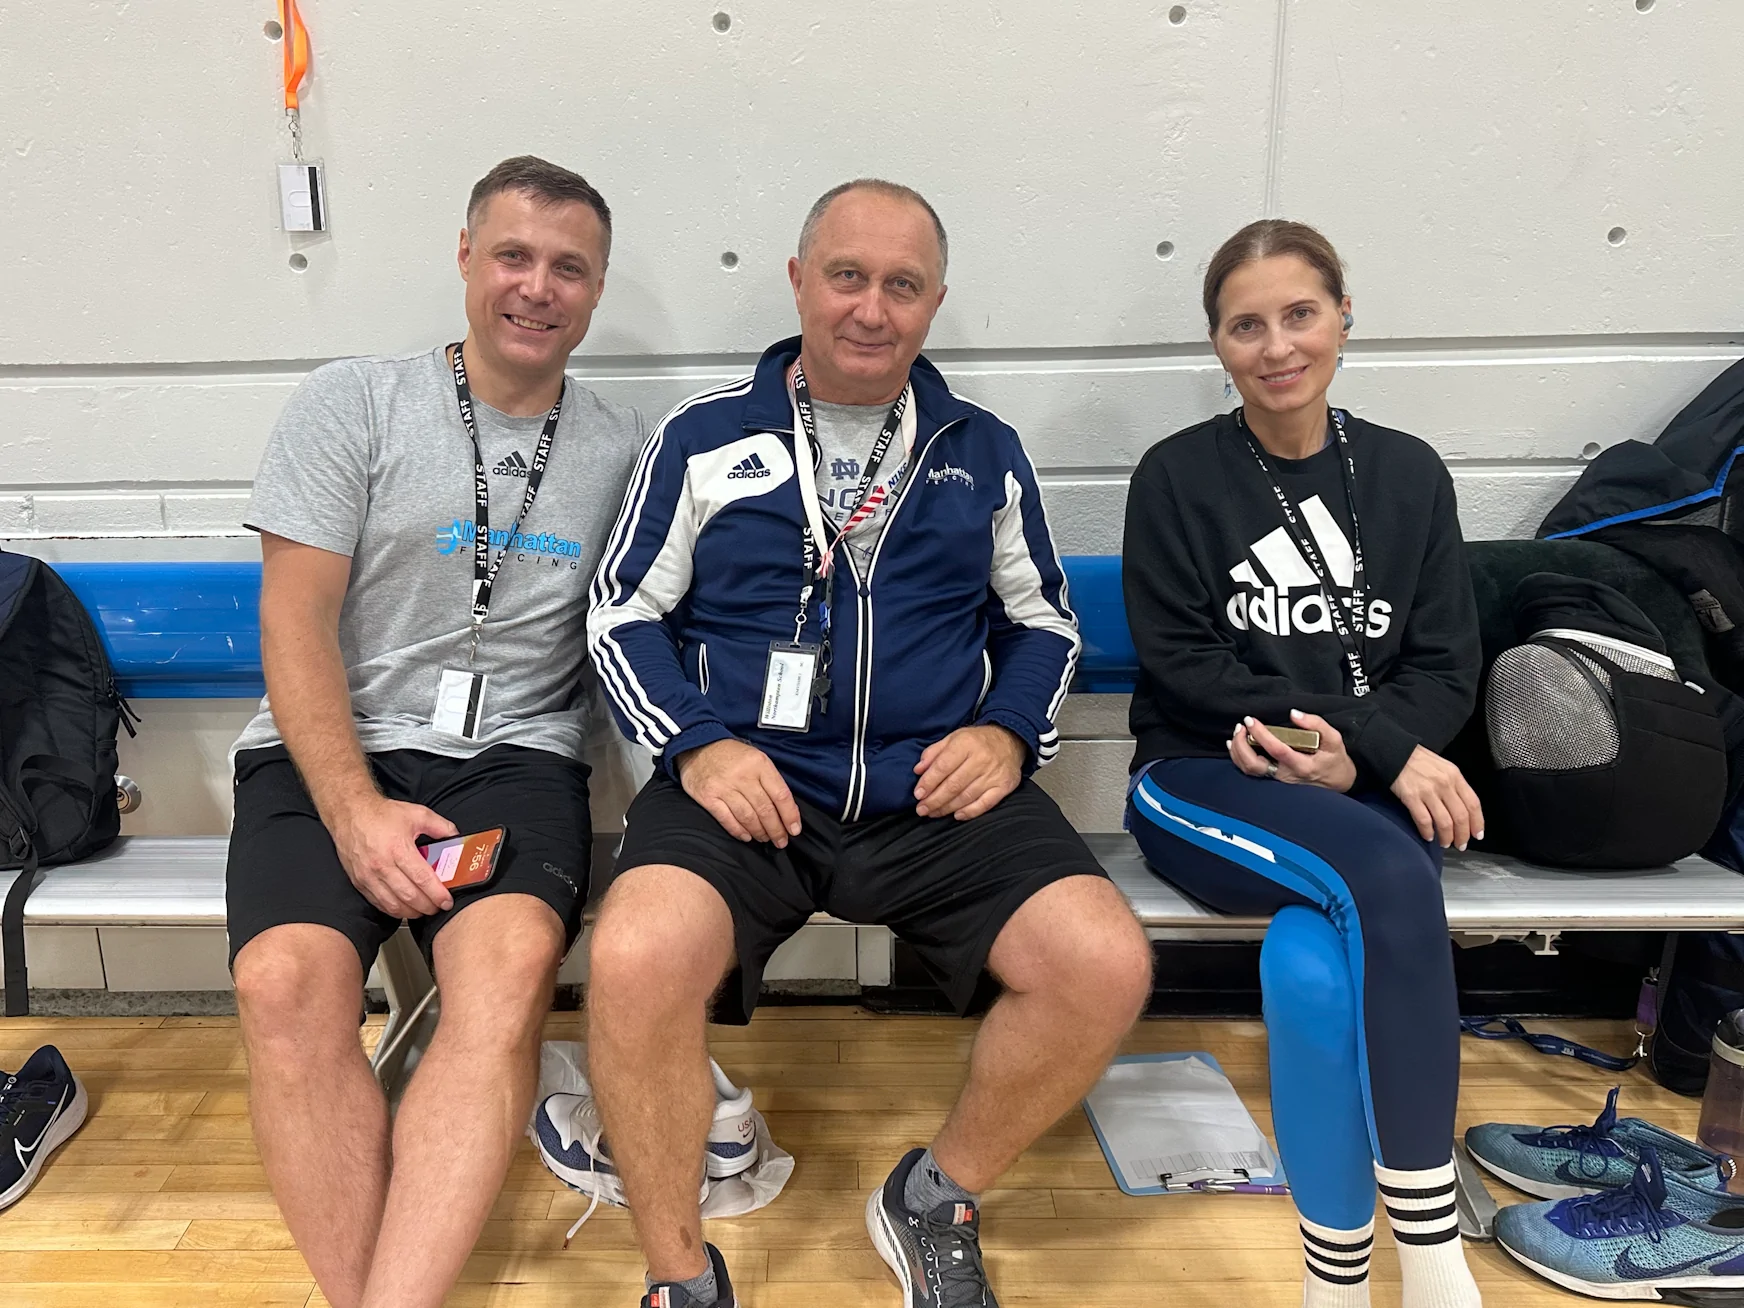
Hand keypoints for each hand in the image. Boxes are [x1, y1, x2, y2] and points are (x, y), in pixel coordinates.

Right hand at [329, 795, 458, 917]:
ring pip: (393, 904)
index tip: (447, 901)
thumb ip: (440, 826)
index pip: (422, 878)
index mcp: (398, 848)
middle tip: (439, 907)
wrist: (349, 813)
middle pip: (409, 896)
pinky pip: (379, 903)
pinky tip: (405, 908)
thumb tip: (455, 837)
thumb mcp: (416, 813)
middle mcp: (382, 865)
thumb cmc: (381, 814)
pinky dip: (394, 910)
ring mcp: (368, 876)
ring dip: (412, 912)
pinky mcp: (359, 882)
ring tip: (424, 910)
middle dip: (428, 906)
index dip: (437, 894)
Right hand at [677, 738, 802, 845]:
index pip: (781, 795)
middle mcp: (743, 776)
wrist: (697, 746)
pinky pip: (727, 820)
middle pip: (765, 809)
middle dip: (776, 830)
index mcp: (759, 764)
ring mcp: (724, 787)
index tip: (794, 830)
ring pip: (748, 817)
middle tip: (781, 841)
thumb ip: (769, 780)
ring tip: (765, 839)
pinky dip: (739, 831)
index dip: (790, 816)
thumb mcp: (755, 758)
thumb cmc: (731, 755)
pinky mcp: (708, 797)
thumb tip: (785, 809)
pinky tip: (747, 836)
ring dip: (759, 832)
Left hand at [913, 724, 1026, 819]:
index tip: (918, 794)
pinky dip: (970, 812)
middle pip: (954, 785)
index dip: (929, 782)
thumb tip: (918, 770)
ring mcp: (994, 774)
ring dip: (947, 808)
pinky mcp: (1004, 786)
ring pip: (966, 796)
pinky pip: (985, 803)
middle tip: (922, 809)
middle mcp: (981, 759)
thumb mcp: (953, 738)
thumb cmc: (977, 741)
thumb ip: (934, 752)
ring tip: (934, 813)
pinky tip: (957, 815)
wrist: (1011, 740)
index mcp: (966, 744)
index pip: (943, 766)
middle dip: (935, 800)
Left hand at [1228, 711, 1356, 792]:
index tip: (1251, 720)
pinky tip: (1235, 745)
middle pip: (1254, 765)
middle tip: (1241, 726)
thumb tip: (1293, 714)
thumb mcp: (1334, 739)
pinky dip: (1239, 758)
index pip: (1276, 750)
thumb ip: (1316, 724)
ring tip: (1238, 731)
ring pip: (1249, 770)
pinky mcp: (1273, 779)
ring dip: (1238, 750)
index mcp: (1302, 765)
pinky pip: (1250, 772)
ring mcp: (1277, 780)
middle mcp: (1286, 775)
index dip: (1261, 734)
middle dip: (1242, 744)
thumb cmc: (1334, 759)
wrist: (1337, 781)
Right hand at [1390, 745, 1485, 849]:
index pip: (1473, 804)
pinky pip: (1424, 820)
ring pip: (1444, 822)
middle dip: (1462, 835)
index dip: (1477, 822)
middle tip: (1461, 845)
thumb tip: (1461, 810)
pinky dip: (1427, 831)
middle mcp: (1444, 784)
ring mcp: (1428, 791)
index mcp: (1455, 776)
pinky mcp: (1411, 797)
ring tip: (1445, 843)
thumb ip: (1454, 786)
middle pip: (1460, 816)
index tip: (1477, 835)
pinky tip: (1428, 836)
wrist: (1395, 752)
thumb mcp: (1444, 768)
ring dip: (1446, 837)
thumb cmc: (1419, 761)